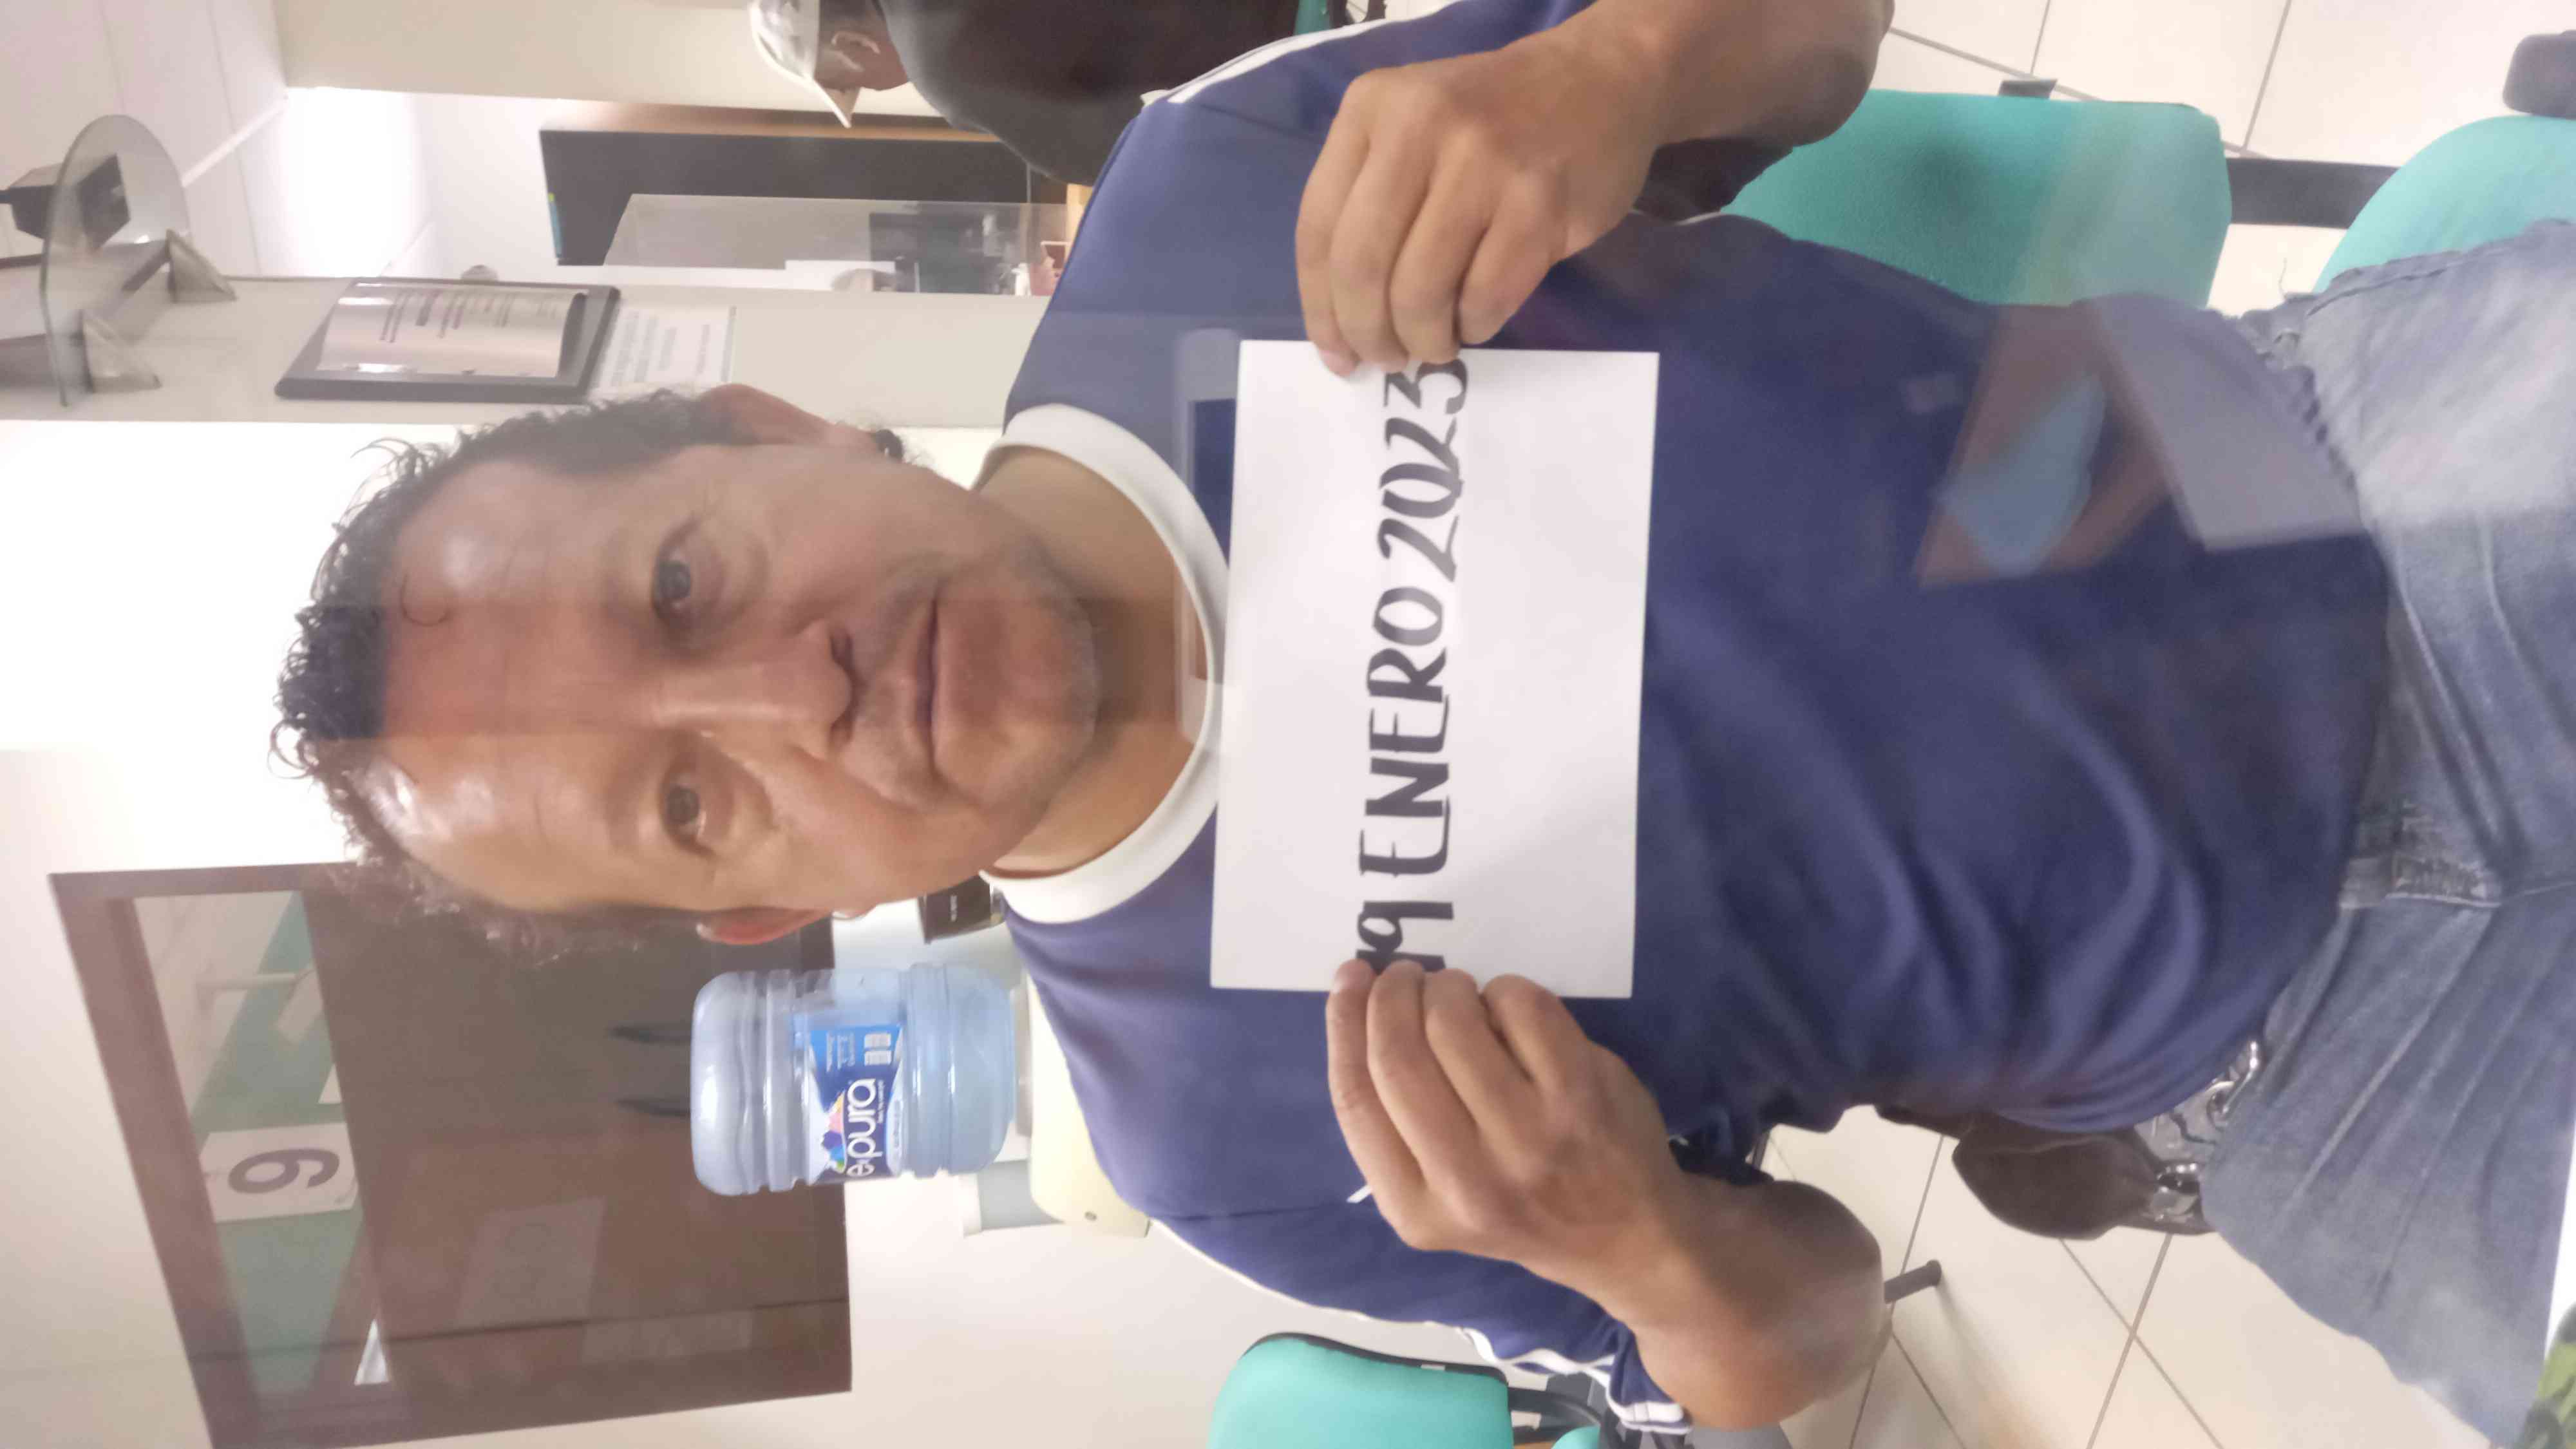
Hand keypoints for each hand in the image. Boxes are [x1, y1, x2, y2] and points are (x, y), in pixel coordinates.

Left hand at [1296, 26, 1661, 376]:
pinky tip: (1477, 319)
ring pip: (1421, 291)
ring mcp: (1481, 163)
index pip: (1318, 229)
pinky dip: (1475, 326)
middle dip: (1368, 333)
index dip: (1320, 308)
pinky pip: (1485, 296)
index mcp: (1371, 108)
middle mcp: (1418, 127)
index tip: (1337, 354)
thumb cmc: (1494, 117)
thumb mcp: (1410, 126)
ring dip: (1424, 339)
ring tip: (1435, 344)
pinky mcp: (1538, 203)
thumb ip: (1369, 200)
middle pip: (1362, 266)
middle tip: (1388, 359)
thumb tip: (1343, 321)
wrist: (1601, 78)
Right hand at [1324, 958, 1693, 1299]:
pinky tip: (1508, 1009)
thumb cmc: (1522, 1205)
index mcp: (1416, 1209)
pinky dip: (1505, 990)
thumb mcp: (1438, 1197)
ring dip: (1446, 987)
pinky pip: (1522, 1008)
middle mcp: (1467, 1183)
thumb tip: (1364, 1009)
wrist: (1629, 1238)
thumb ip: (1397, 1123)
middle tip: (1403, 977)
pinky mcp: (1581, 1098)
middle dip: (1392, 996)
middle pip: (1397, 1057)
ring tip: (1454, 991)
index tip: (1350, 980)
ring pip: (1454, 1025)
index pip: (1355, 1100)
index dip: (1343, 1024)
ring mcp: (1529, 1140)